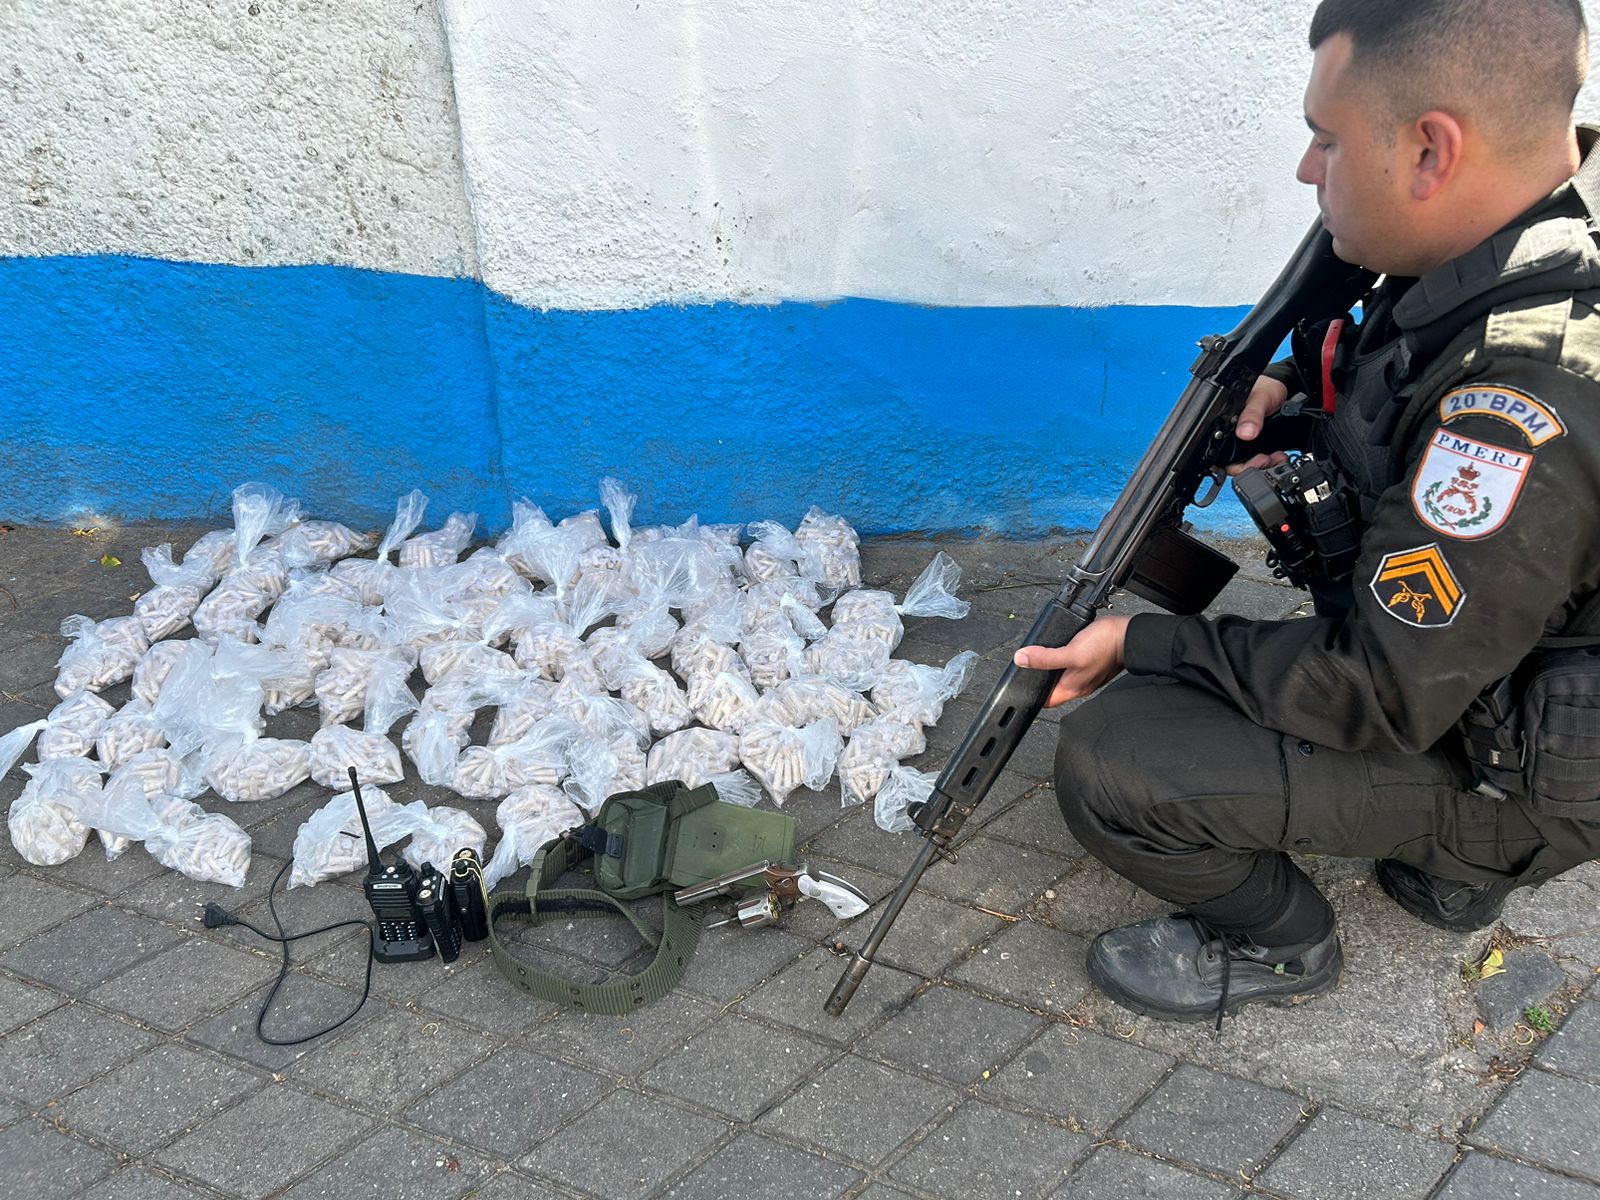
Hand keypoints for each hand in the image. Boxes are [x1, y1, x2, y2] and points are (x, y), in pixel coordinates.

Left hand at [1013, 616, 1129, 707]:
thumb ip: (1045, 658)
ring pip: (1061, 676)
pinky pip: (1070, 666)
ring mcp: (1085, 675)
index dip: (1031, 695)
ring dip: (1050, 667)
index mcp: (1072, 689)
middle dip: (1038, 679)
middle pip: (1052, 688)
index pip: (1045, 700)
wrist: (1129, 635)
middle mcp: (1078, 685)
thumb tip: (1022, 659)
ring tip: (1040, 656)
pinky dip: (1062, 659)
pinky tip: (1060, 649)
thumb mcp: (1070, 652)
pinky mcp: (1090, 663)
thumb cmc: (1105, 646)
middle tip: (1027, 666)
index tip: (1020, 685)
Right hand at [1227, 374, 1290, 476]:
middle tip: (1267, 460)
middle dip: (1251, 468)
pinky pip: (1259, 462)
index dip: (1235, 465)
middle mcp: (1231, 438)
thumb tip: (1245, 433)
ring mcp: (1243, 444)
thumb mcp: (1259, 399)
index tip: (1254, 462)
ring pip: (1247, 465)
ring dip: (1262, 467)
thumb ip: (1251, 415)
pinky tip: (1278, 456)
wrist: (1281, 387)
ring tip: (1277, 458)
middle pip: (1233, 466)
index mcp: (1223, 428)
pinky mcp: (1256, 447)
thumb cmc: (1264, 387)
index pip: (1219, 457)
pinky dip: (1270, 463)